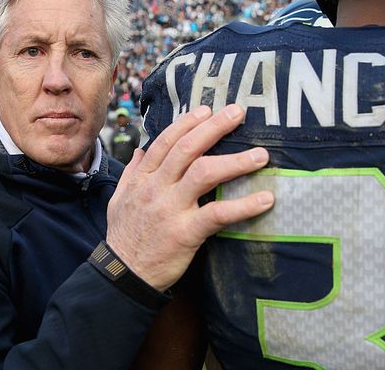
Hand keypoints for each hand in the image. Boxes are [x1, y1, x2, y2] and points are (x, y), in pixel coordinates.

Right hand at [106, 104, 273, 290]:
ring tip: (260, 155)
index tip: (207, 110)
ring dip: (236, 161)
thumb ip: (132, 173)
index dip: (188, 123)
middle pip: (187, 149)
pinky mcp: (185, 233)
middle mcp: (156, 188)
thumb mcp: (119, 199)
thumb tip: (142, 150)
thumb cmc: (124, 237)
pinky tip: (265, 199)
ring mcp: (171, 209)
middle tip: (238, 113)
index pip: (166, 141)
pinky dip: (244, 205)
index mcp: (142, 178)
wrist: (122, 274)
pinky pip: (218, 214)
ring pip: (204, 173)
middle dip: (214, 128)